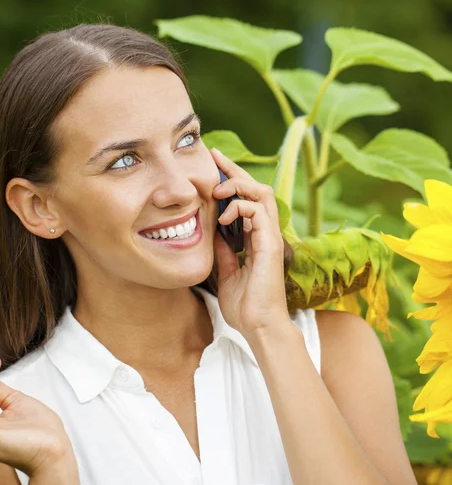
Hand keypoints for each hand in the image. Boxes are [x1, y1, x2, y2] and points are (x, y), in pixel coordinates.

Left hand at [211, 148, 294, 341]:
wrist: (258, 326)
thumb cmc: (245, 305)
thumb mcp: (226, 271)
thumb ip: (223, 250)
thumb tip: (213, 231)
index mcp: (256, 237)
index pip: (246, 198)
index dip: (231, 178)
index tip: (214, 163)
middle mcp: (266, 233)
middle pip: (256, 188)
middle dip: (234, 170)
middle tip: (214, 158)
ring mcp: (270, 237)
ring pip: (262, 193)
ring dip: (238, 185)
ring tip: (217, 190)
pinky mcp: (270, 244)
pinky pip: (259, 212)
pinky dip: (240, 207)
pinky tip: (224, 217)